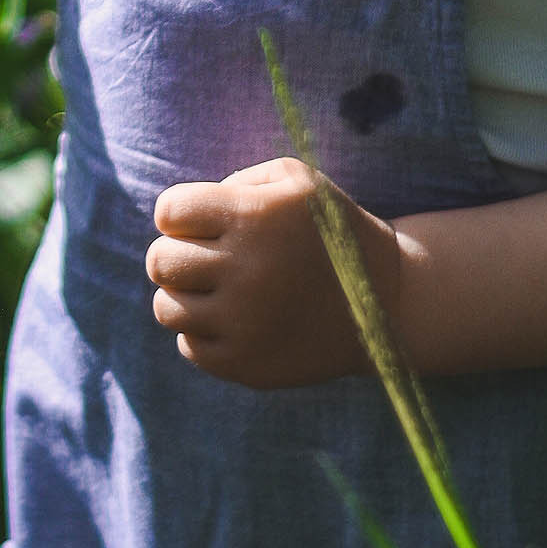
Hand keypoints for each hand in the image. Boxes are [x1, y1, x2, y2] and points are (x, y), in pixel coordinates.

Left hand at [145, 158, 403, 388]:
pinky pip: (189, 348)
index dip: (180, 213)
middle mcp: (245, 270)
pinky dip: (204, 334)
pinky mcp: (248, 366)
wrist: (386, 303)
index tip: (203, 222)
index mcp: (253, 217)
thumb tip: (180, 216)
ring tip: (217, 289)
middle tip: (205, 257)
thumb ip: (235, 183)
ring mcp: (245, 324)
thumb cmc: (331, 231)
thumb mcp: (295, 181)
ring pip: (166, 307)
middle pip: (160, 261)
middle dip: (176, 253)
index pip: (169, 211)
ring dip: (184, 295)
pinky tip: (235, 321)